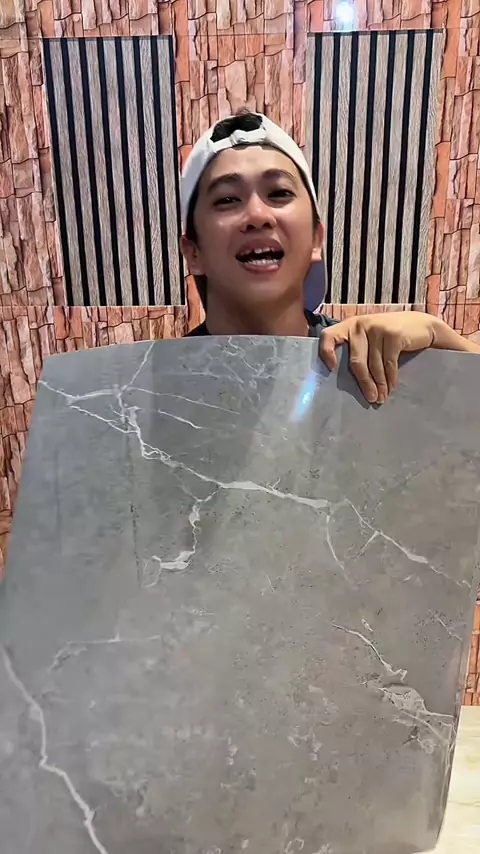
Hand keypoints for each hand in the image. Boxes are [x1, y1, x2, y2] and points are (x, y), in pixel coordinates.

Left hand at [319, 311, 476, 403]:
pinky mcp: (393, 335)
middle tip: (371, 399)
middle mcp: (360, 325)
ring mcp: (377, 328)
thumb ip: (358, 349)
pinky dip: (390, 378)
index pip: (328, 336)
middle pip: (356, 361)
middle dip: (364, 383)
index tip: (331, 369)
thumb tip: (345, 381)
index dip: (326, 352)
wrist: (422, 325)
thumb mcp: (371, 337)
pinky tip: (391, 387)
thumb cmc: (391, 335)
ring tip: (381, 397)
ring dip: (379, 385)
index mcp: (350, 326)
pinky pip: (389, 364)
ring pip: (374, 365)